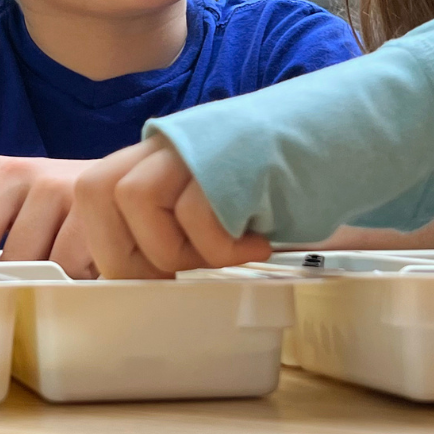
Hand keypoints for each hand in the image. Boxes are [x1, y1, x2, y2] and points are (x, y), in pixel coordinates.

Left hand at [0, 156, 96, 277]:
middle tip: (27, 287)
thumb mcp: (22, 210)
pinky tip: (91, 266)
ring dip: (47, 284)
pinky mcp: (94, 207)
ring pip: (28, 269)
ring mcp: (59, 186)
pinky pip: (69, 270)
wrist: (137, 182)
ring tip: (67, 271)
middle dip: (4, 282)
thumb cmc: (70, 211)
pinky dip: (79, 281)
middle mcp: (21, 173)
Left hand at [72, 135, 272, 277]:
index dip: (110, 249)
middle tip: (179, 276)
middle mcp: (164, 143)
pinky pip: (196, 212)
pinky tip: (257, 242)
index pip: (90, 197)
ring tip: (228, 252)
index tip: (153, 282)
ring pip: (135, 199)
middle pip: (95, 192)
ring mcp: (195, 143)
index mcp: (153, 157)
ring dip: (177, 248)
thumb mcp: (209, 209)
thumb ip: (169, 231)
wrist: (343, 141)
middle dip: (128, 253)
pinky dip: (222, 247)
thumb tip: (137, 292)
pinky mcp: (228, 153)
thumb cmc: (276, 191)